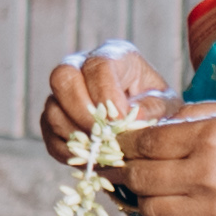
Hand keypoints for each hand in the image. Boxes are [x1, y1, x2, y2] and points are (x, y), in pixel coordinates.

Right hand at [39, 39, 175, 166]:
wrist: (146, 127)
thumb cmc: (157, 110)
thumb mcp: (165, 105)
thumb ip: (153, 108)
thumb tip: (132, 117)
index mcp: (114, 56)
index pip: (98, 66)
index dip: (105, 94)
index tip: (120, 120)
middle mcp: (81, 68)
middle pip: (63, 76)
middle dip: (81, 111)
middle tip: (102, 136)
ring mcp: (63, 94)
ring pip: (52, 108)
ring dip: (75, 134)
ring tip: (99, 150)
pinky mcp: (54, 119)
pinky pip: (49, 134)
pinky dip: (67, 151)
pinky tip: (90, 158)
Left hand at [111, 99, 215, 215]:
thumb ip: (194, 114)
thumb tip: (151, 122)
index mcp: (212, 136)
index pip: (146, 141)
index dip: (122, 142)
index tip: (113, 143)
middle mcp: (208, 174)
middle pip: (142, 176)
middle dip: (121, 170)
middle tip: (114, 167)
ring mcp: (214, 212)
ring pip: (151, 211)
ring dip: (138, 201)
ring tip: (137, 192)